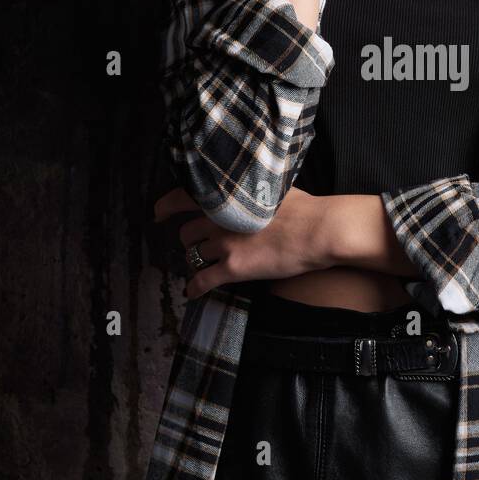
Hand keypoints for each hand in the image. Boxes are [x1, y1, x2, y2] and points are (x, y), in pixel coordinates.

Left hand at [153, 186, 329, 300]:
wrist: (318, 229)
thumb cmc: (304, 207)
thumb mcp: (270, 187)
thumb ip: (247, 192)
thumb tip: (242, 194)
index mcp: (226, 195)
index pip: (182, 197)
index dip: (166, 207)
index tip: (160, 213)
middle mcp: (219, 217)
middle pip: (187, 232)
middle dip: (192, 241)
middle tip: (201, 246)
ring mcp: (224, 243)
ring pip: (193, 256)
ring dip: (196, 262)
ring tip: (205, 267)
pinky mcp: (233, 268)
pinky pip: (203, 280)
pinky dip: (194, 288)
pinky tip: (193, 292)